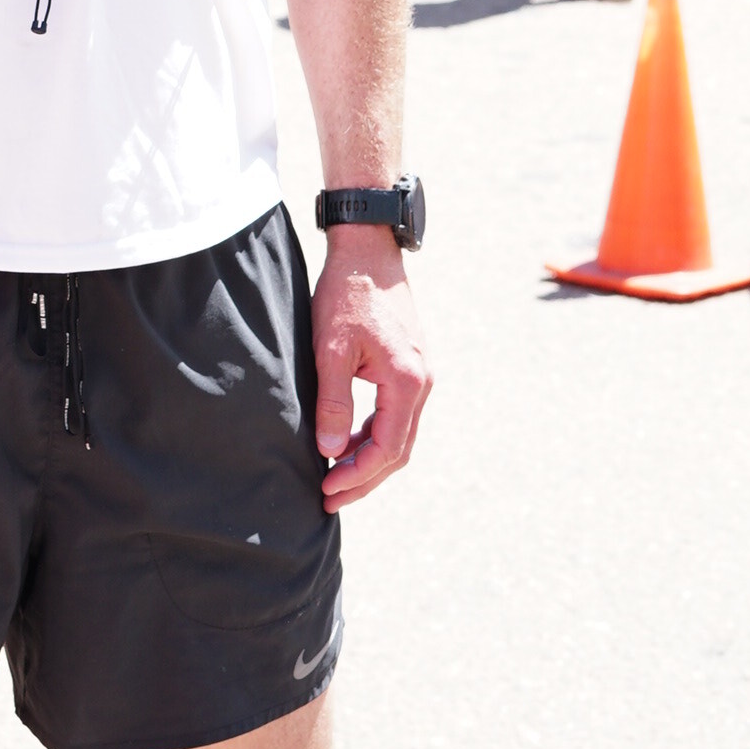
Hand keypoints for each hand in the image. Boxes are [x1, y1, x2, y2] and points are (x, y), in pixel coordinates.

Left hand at [311, 235, 430, 509]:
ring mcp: (420, 374)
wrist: (368, 250)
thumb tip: (331, 452)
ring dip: (369, 459)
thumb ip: (333, 402)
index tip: (327, 491)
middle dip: (364, 478)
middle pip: (398, 450)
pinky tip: (348, 442)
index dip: (357, 476)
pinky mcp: (411, 365)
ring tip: (335, 477)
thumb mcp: (330, 348)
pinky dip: (374, 434)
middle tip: (330, 498)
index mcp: (406, 382)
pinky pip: (397, 414)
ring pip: (399, 434)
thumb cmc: (346, 294)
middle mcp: (422, 383)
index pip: (387, 449)